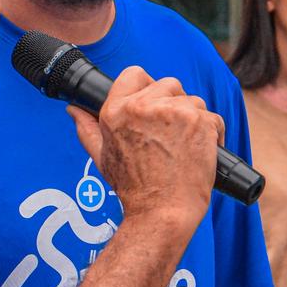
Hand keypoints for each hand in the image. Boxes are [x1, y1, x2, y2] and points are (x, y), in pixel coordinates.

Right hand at [67, 67, 222, 240]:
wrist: (163, 212)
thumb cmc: (134, 189)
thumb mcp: (102, 157)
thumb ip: (87, 129)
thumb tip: (74, 110)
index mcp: (117, 111)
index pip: (134, 74)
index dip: (147, 87)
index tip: (154, 104)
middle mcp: (143, 107)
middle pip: (169, 84)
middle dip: (173, 105)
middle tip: (170, 135)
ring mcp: (174, 112)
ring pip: (193, 101)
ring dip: (193, 120)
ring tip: (184, 147)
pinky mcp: (200, 122)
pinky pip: (212, 118)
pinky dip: (212, 134)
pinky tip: (201, 152)